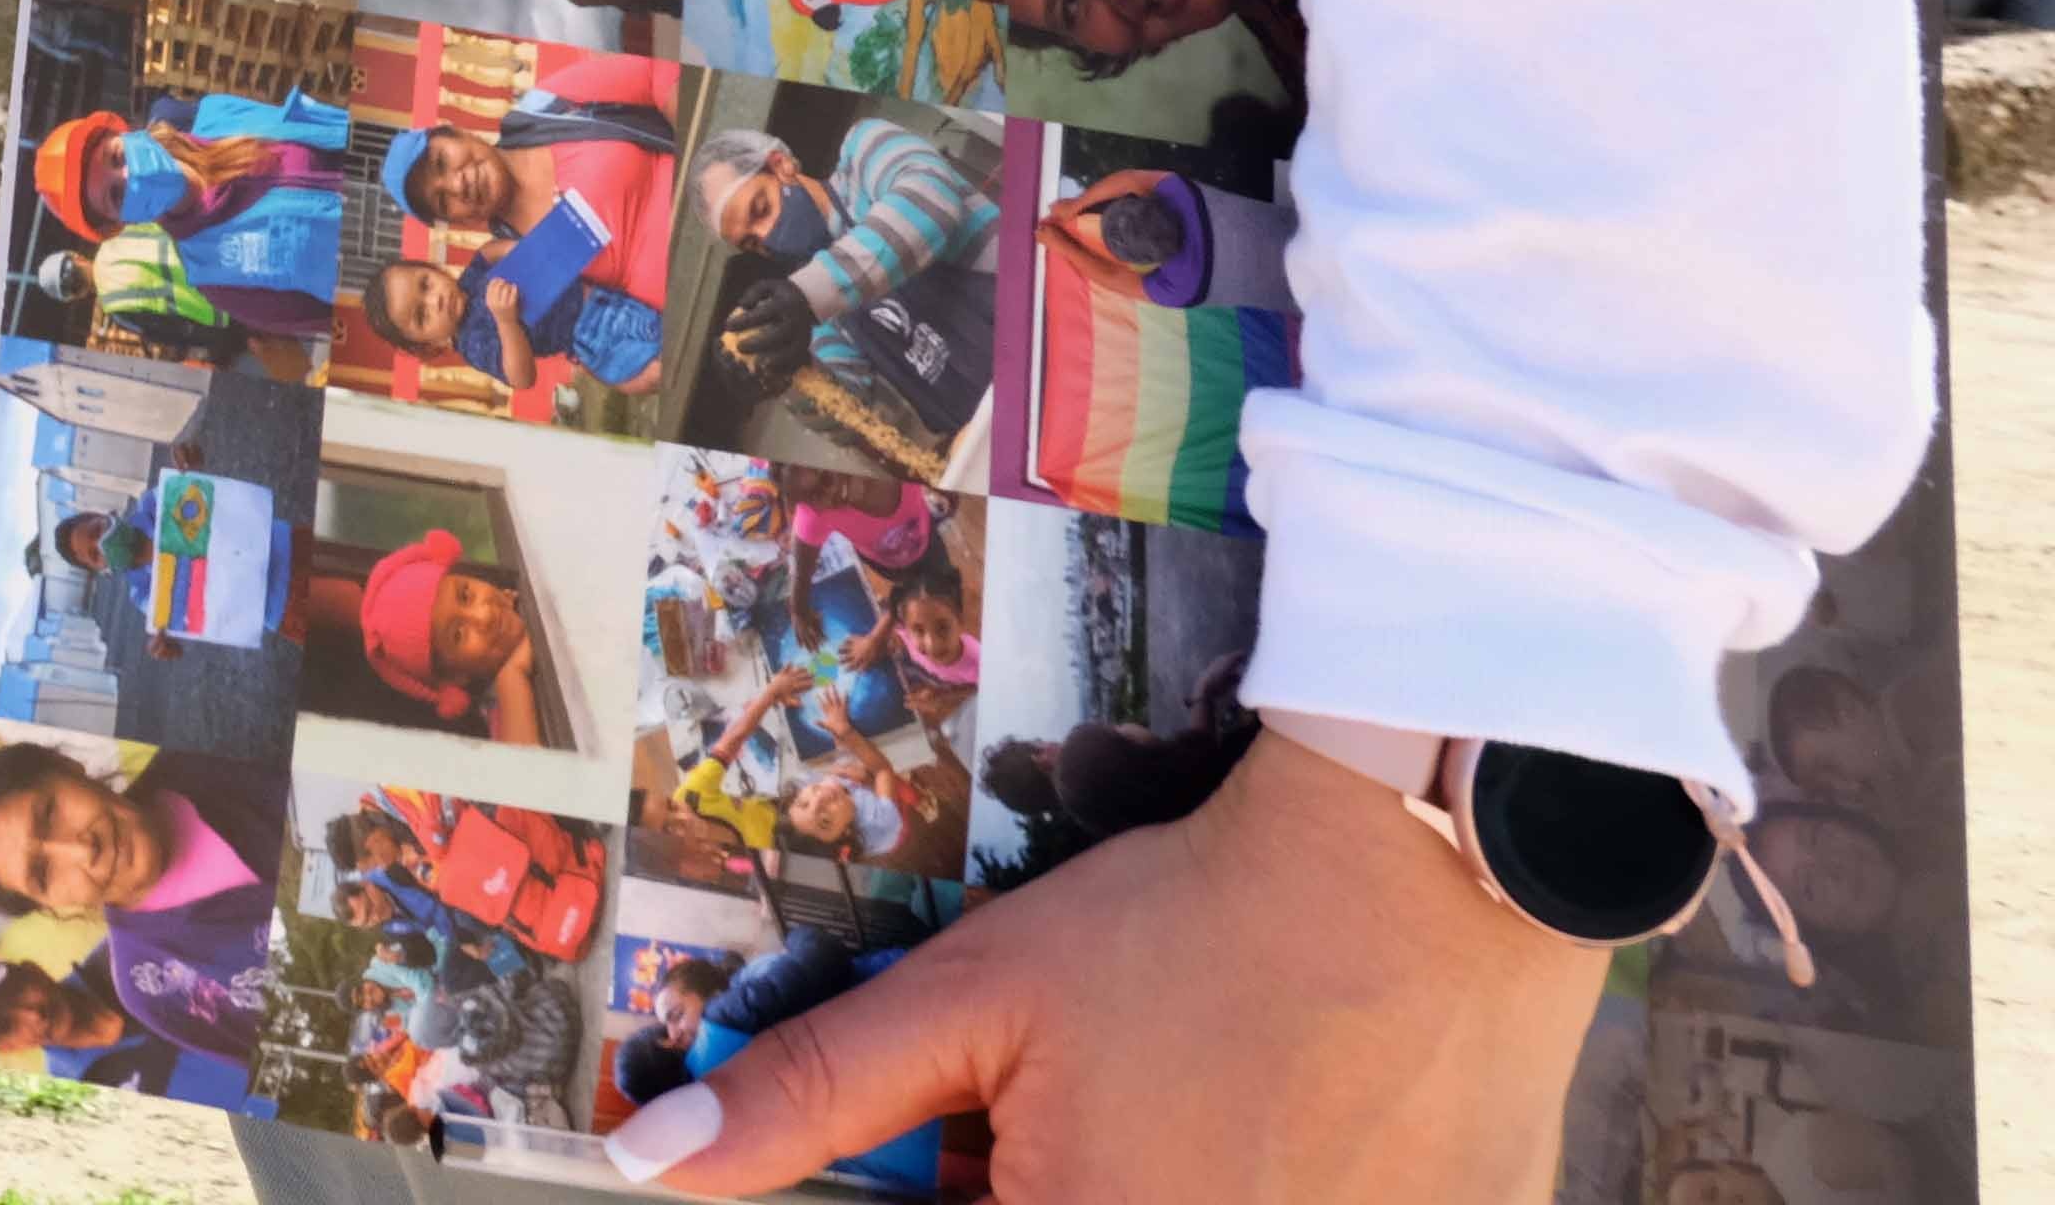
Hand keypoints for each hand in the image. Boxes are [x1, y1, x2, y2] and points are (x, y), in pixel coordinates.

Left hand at [611, 736, 1602, 1198]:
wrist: (1419, 894)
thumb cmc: (1187, 935)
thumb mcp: (973, 1002)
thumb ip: (812, 1094)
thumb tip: (649, 1161)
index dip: (924, 1183)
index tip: (947, 1140)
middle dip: (1020, 1174)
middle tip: (1065, 1105)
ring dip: (1123, 1163)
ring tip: (1170, 1096)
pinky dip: (1227, 1171)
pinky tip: (1247, 1119)